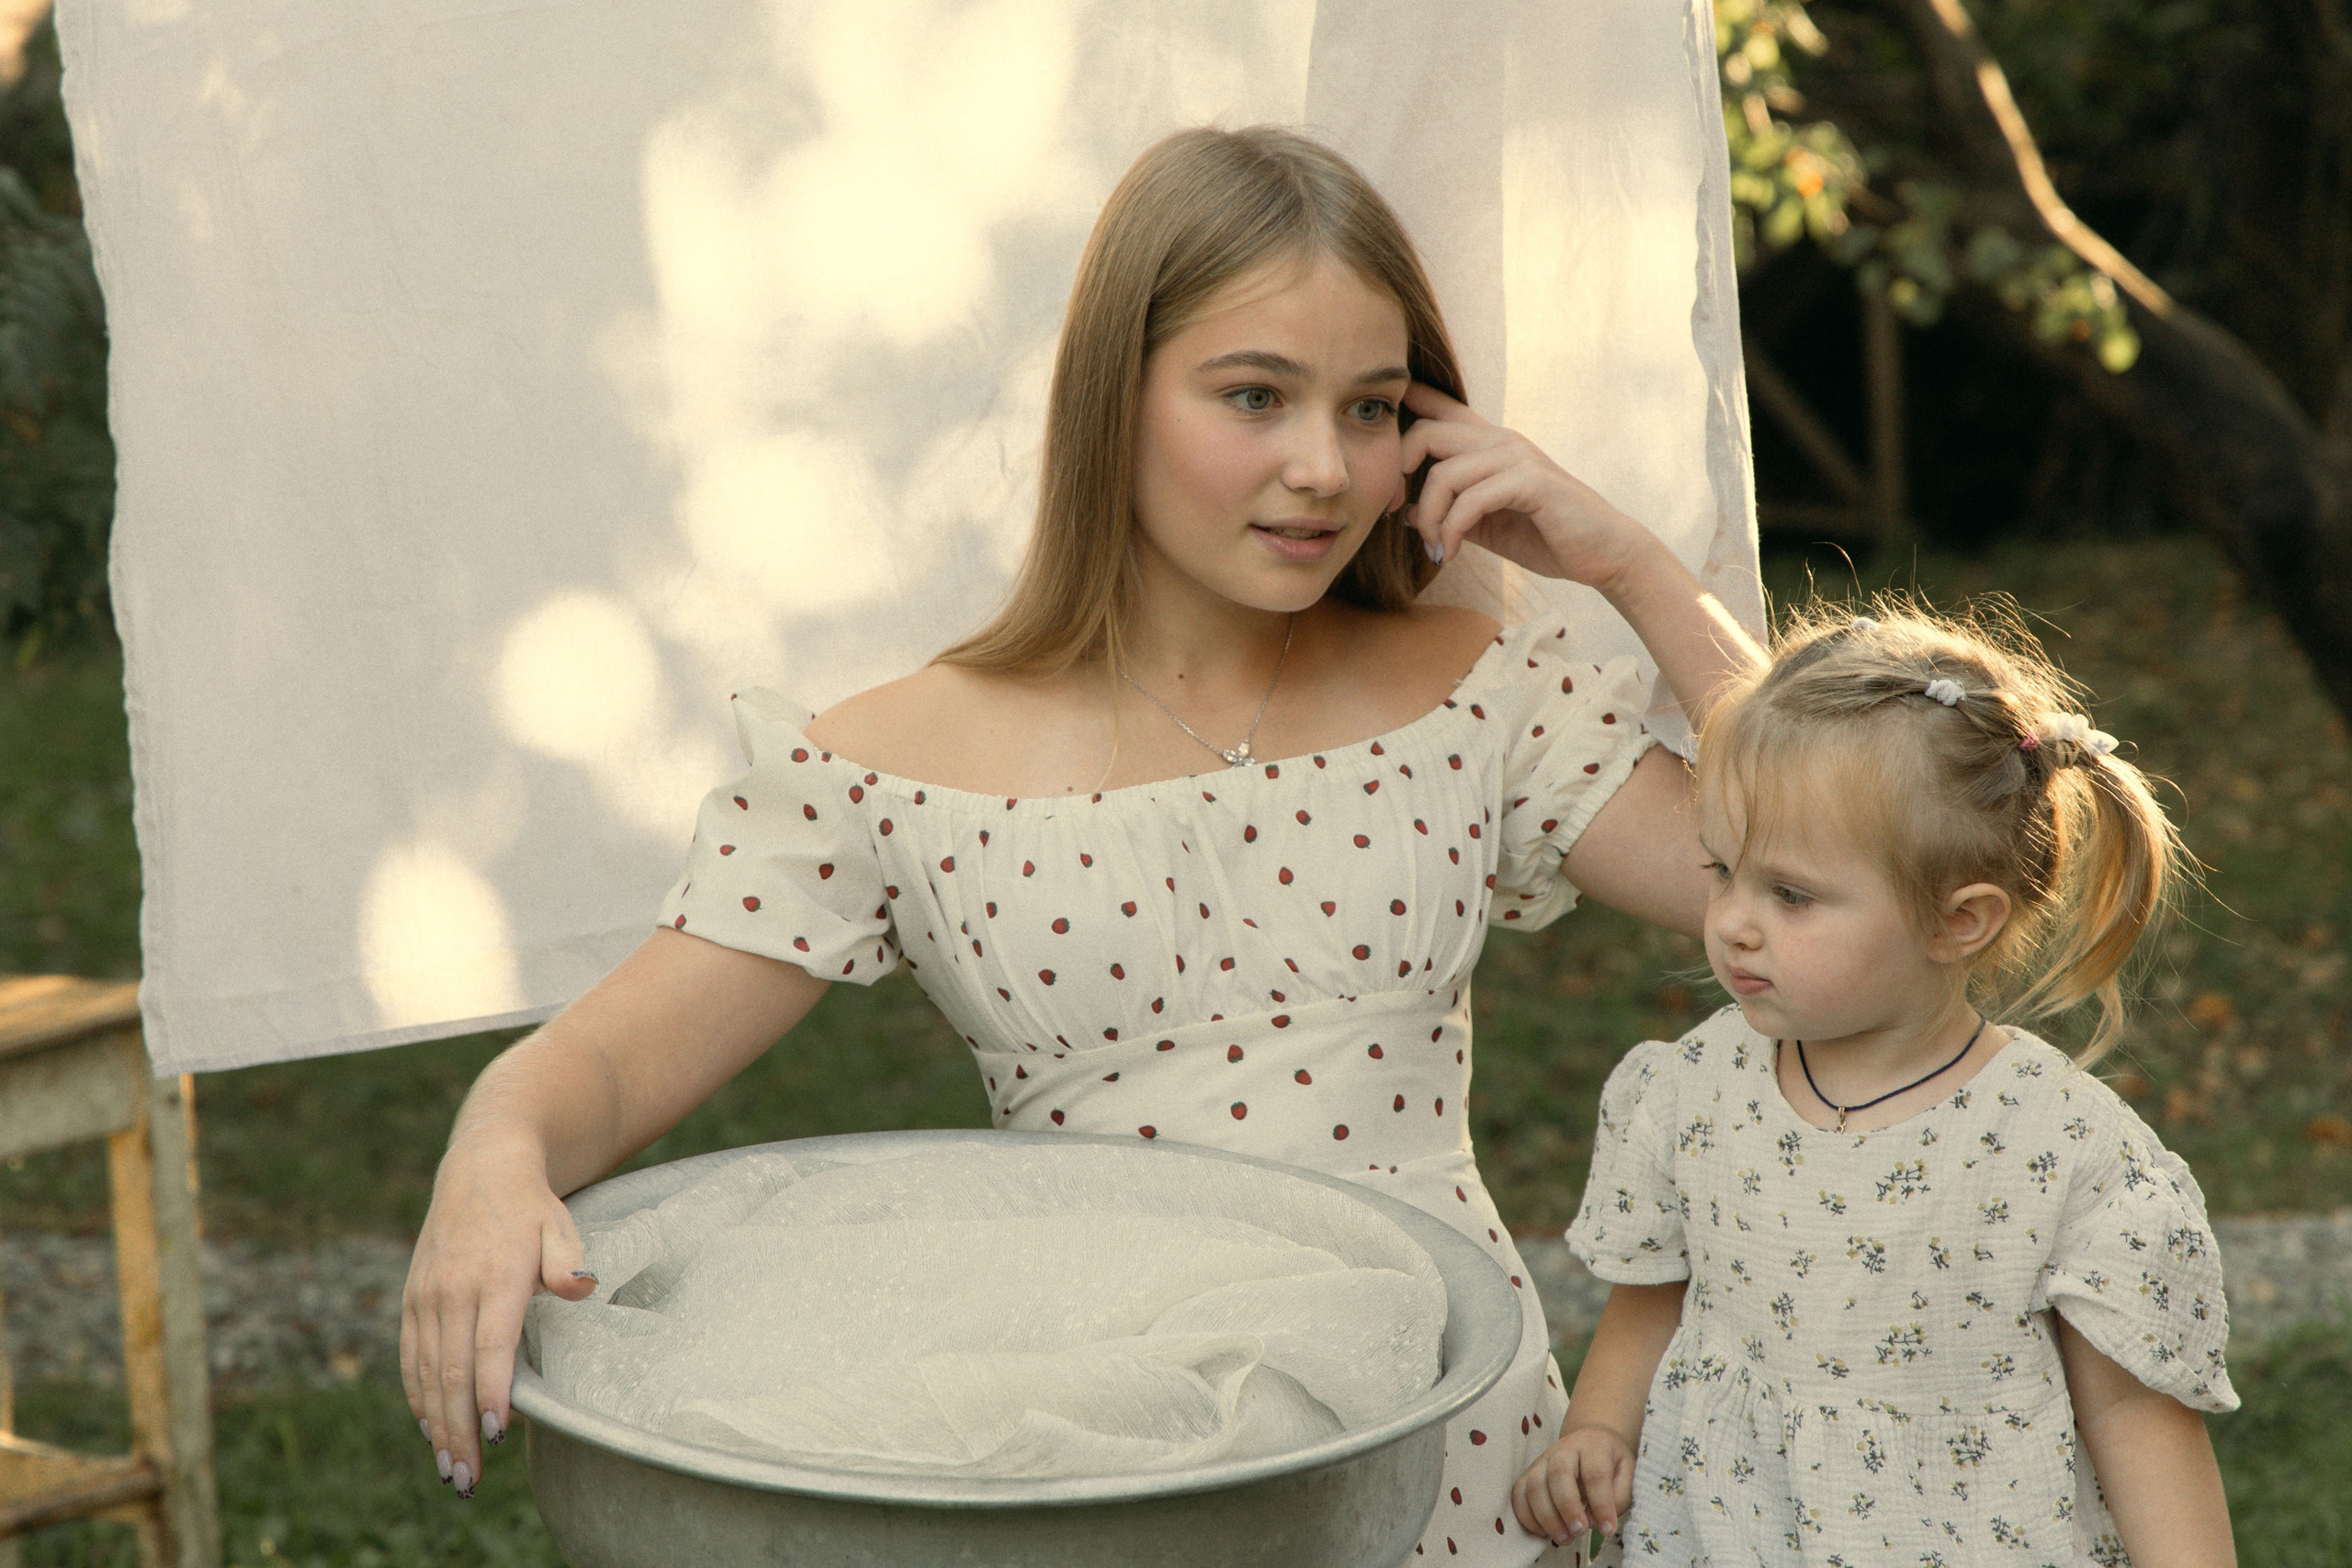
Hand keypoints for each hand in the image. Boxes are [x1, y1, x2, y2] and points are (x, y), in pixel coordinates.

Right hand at [400, 1132, 594, 1497]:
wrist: (481, 1168)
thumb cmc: (531, 1207)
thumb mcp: (561, 1224)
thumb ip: (568, 1260)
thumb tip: (581, 1288)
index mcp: (494, 1277)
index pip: (490, 1346)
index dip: (490, 1392)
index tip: (495, 1434)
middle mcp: (453, 1291)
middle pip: (453, 1372)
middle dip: (459, 1430)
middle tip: (468, 1480)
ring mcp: (426, 1297)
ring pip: (427, 1373)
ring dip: (437, 1425)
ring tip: (450, 1470)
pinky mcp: (412, 1300)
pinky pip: (411, 1358)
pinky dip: (419, 1396)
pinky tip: (431, 1428)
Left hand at [1399, 382, 1650, 589]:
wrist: (1603, 552)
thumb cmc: (1545, 536)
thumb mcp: (1484, 525)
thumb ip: (1449, 512)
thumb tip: (1406, 512)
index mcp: (1487, 443)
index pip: (1437, 406)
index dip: (1401, 404)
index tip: (1372, 440)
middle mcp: (1500, 440)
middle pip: (1424, 433)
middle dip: (1396, 474)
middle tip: (1393, 513)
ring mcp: (1516, 456)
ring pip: (1443, 473)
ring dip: (1429, 518)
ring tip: (1434, 547)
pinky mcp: (1531, 481)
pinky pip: (1471, 499)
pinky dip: (1452, 530)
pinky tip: (1451, 553)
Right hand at [1513, 1424, 1635, 1546]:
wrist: (1590, 1438)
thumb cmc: (1610, 1462)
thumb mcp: (1627, 1473)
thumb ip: (1618, 1497)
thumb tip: (1593, 1520)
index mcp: (1594, 1446)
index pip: (1595, 1474)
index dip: (1601, 1504)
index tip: (1607, 1530)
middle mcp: (1564, 1449)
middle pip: (1558, 1473)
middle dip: (1568, 1507)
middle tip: (1580, 1532)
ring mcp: (1543, 1459)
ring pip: (1534, 1484)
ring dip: (1547, 1516)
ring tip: (1564, 1538)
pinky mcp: (1529, 1472)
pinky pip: (1519, 1493)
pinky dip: (1527, 1516)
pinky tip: (1544, 1532)